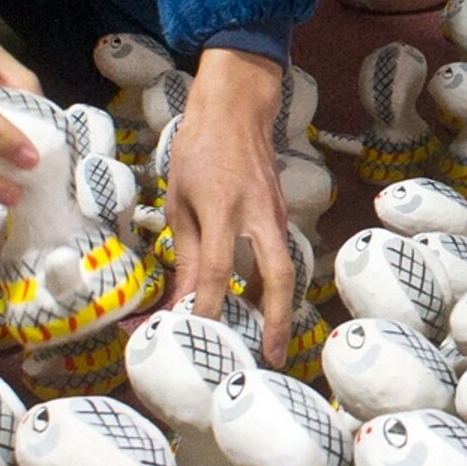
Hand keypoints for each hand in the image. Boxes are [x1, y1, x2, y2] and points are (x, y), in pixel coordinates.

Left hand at [165, 47, 294, 364]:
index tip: (197, 332)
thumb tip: (184, 299)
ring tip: (271, 342)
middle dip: (276, 319)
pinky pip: (281, 254)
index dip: (209, 306)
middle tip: (270, 356)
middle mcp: (257, 214)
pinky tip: (264, 304)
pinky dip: (275, 284)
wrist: (237, 109)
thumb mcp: (180, 199)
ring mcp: (275, 213)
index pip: (220, 269)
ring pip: (287, 268)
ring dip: (280, 307)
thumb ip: (188, 252)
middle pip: (278, 275)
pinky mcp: (281, 213)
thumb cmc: (198, 150)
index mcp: (222, 208)